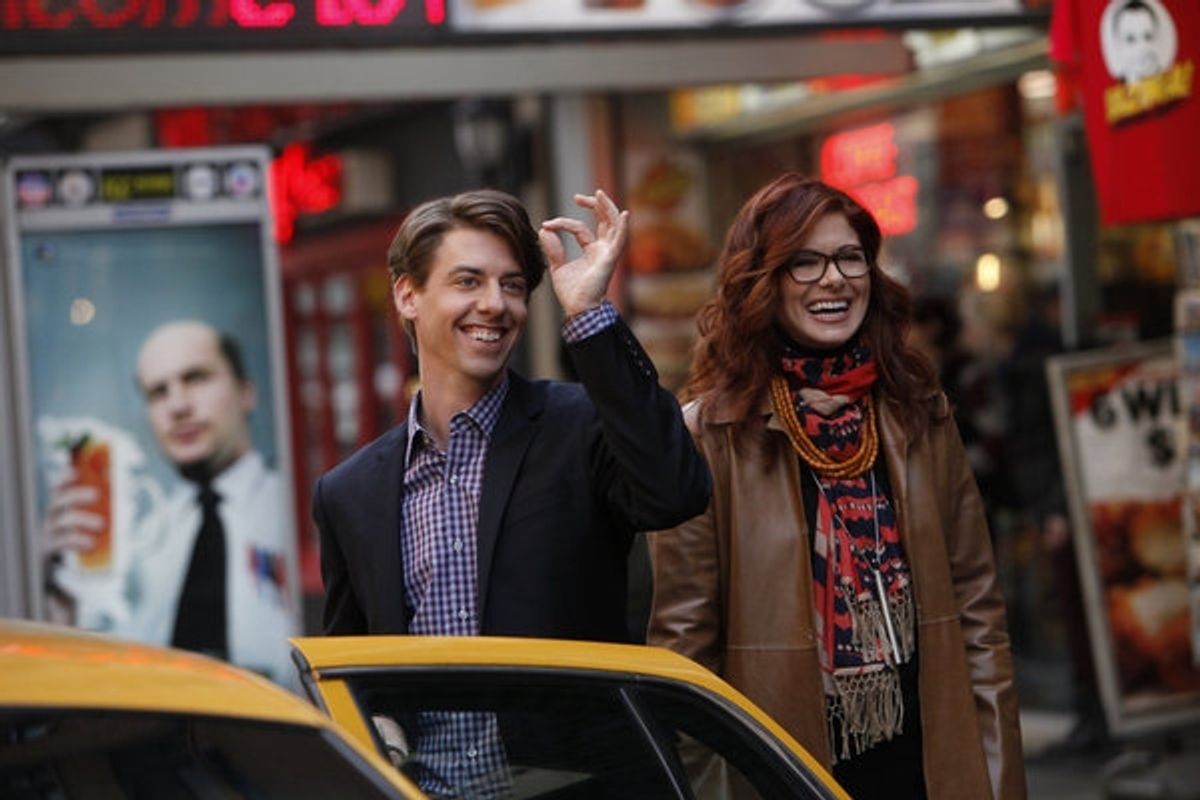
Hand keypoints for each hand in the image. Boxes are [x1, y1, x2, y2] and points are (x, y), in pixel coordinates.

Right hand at [40, 468, 103, 613]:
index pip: (56, 492)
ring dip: (82, 519)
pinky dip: (75, 540)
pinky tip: (90, 543)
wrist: (64, 592)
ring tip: (102, 524)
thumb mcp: (90, 536)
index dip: (63, 479)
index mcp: (57, 516)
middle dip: (75, 494)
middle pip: (56, 502)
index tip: (76, 469)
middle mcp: (46, 525)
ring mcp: (43, 540)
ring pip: (59, 521)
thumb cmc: (79, 561)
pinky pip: (58, 543)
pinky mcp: (44, 557)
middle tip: (97, 494)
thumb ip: (101, 521)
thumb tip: (126, 505)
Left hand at [538, 189, 629, 317]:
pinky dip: (623, 227)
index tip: (546, 225)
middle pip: (604, 220)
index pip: (580, 228)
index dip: (563, 223)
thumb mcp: (557, 266)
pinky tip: (624, 214)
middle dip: (594, 205)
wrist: (577, 309)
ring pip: (613, 224)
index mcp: (592, 250)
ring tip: (599, 193)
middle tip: (578, 197)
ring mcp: (608, 253)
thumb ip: (552, 248)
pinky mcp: (610, 259)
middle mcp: (603, 249)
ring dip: (608, 208)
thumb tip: (543, 230)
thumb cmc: (571, 293)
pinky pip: (620, 241)